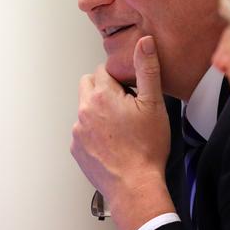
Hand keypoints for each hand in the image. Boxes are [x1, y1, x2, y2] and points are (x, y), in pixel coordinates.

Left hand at [70, 36, 174, 229]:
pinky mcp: (76, 148)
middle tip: (124, 106)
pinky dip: (93, 132)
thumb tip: (144, 42)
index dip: (119, 79)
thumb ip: (147, 69)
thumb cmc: (146, 149)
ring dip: (98, 111)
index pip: (102, 70)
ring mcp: (77, 130)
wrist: (135, 187)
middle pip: (88, 84)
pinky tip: (112, 143)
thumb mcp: (153, 104)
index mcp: (102, 95)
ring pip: (85, 108)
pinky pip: (82, 131)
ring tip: (120, 128)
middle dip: (103, 89)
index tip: (131, 93)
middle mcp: (84, 110)